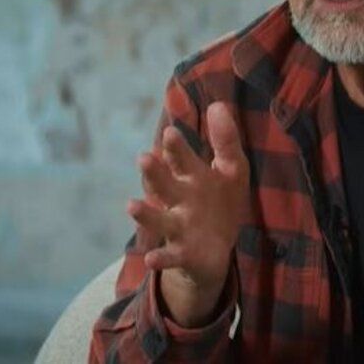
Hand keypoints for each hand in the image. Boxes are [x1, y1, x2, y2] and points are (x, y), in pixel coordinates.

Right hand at [127, 102, 249, 326]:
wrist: (216, 248)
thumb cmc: (221, 201)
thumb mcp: (232, 169)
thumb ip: (225, 140)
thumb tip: (218, 104)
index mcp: (192, 177)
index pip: (183, 160)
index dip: (177, 148)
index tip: (171, 131)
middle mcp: (179, 200)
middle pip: (165, 185)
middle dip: (155, 173)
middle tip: (145, 158)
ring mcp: (178, 227)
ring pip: (159, 219)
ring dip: (145, 214)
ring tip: (132, 206)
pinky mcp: (183, 254)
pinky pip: (170, 257)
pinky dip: (160, 259)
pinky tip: (150, 260)